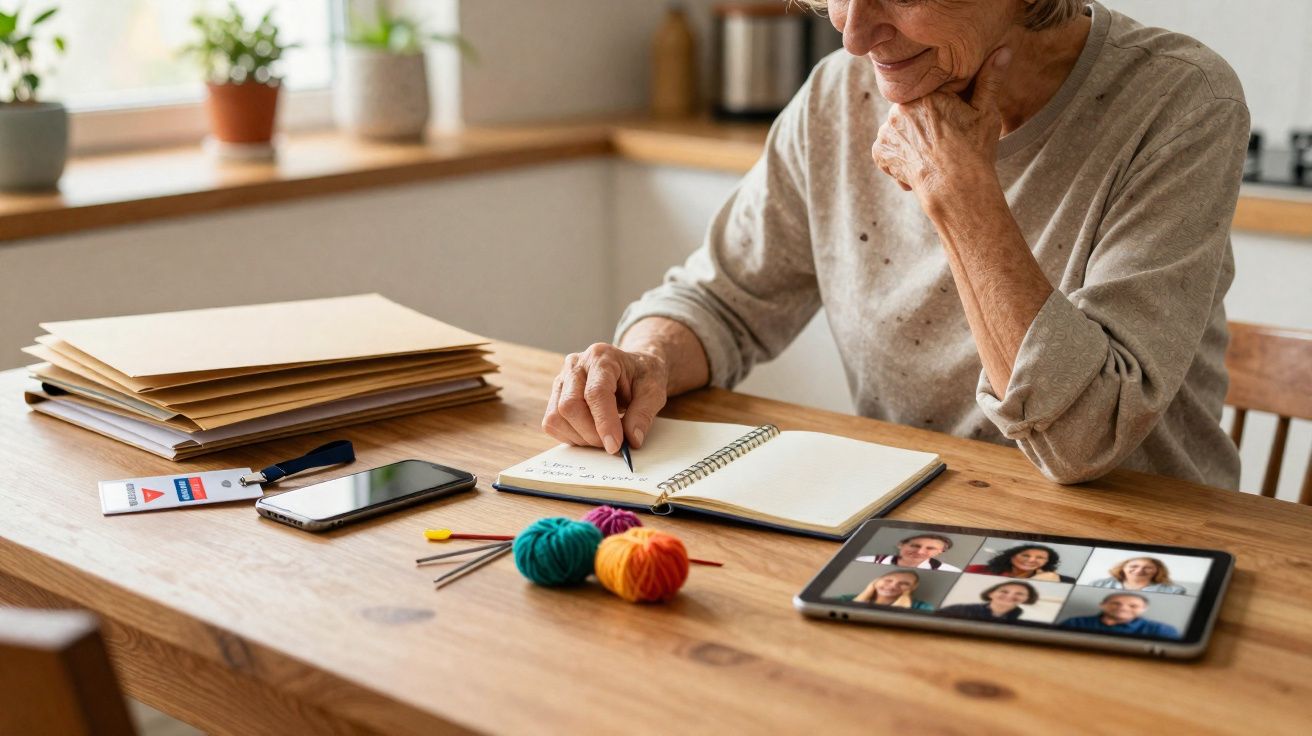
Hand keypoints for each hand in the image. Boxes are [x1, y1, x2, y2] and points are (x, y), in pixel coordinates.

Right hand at [542, 343, 668, 452]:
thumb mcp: (654, 390)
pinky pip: (553, 424)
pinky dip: (571, 436)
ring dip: (581, 437)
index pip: (595, 393)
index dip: (604, 422)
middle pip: (570, 406)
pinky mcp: (555, 396)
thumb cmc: (642, 376)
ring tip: (603, 437)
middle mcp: (575, 365)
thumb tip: (632, 439)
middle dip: (592, 434)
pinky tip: (590, 433)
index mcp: (602, 357)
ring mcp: (561, 380)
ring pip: (556, 417)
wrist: (633, 368)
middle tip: (613, 444)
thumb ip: (643, 414)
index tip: (615, 445)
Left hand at [872, 47, 1011, 198]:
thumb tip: (1003, 49)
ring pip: (900, 130)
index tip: (953, 125)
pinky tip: (918, 166)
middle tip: (945, 144)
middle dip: (926, 124)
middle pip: (913, 111)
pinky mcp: (879, 152)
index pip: (931, 93)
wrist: (956, 189)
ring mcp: (887, 130)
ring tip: (932, 156)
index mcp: (925, 93)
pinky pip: (888, 149)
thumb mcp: (985, 112)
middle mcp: (901, 108)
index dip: (944, 110)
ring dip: (912, 140)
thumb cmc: (974, 151)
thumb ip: (989, 79)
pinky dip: (899, 158)